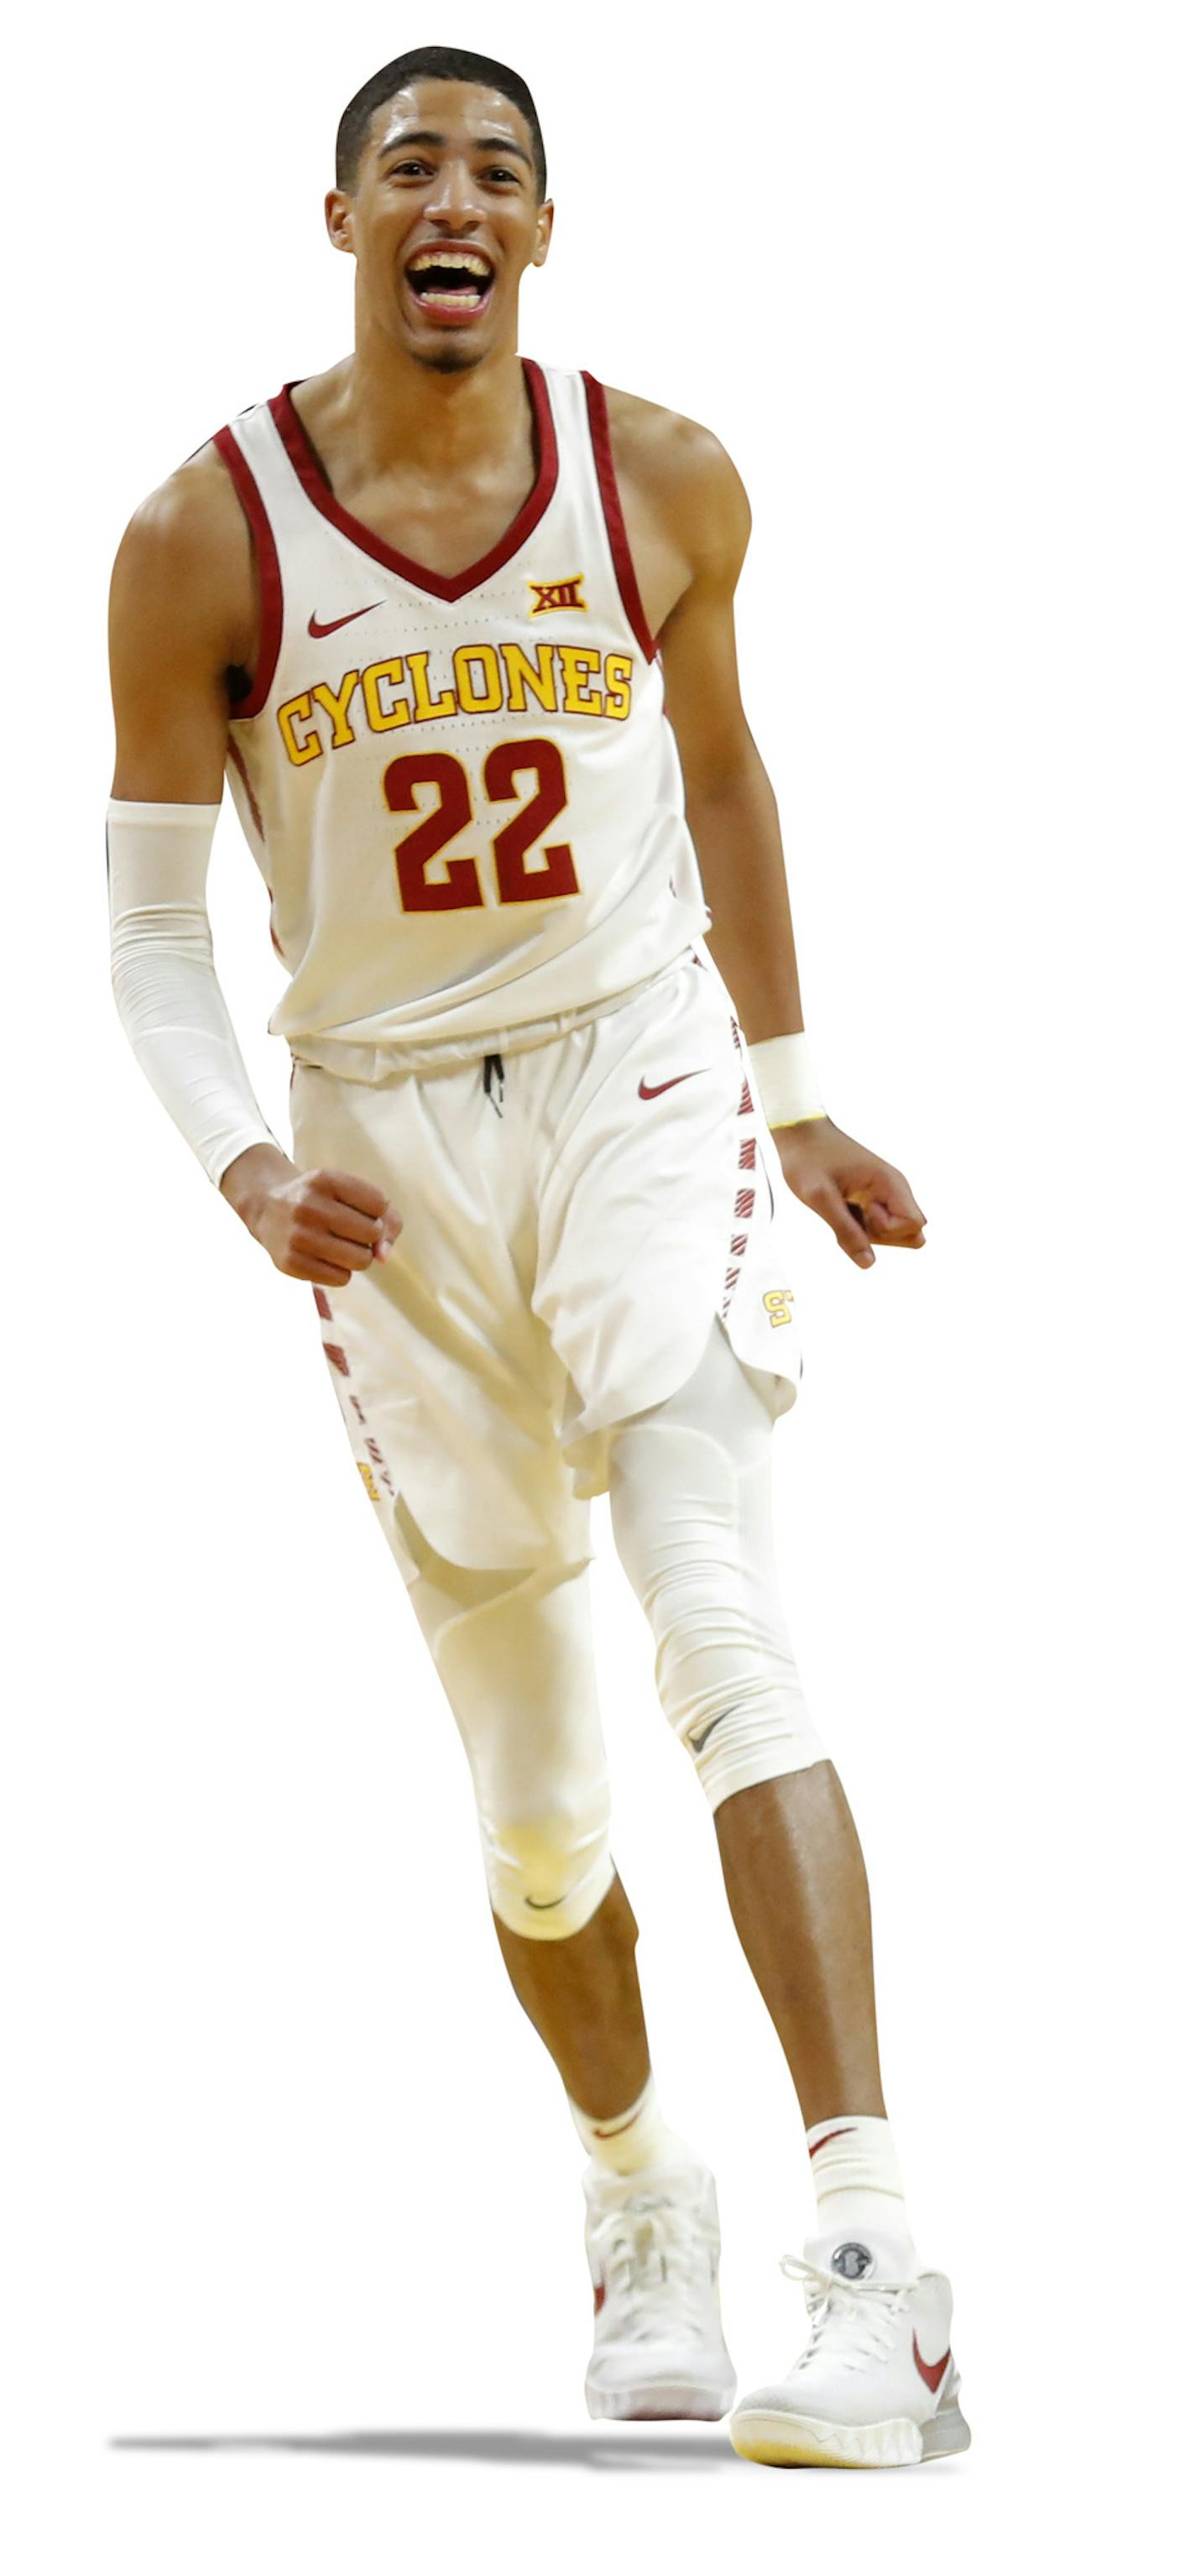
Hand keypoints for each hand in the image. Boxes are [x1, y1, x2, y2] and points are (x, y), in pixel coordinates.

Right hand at [219, 1143, 401, 1283]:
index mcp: (324, 1180)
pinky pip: (342, 1278)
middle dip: (370, 1235)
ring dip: (359, 1256)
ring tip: (342, 1245)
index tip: (360, 1208)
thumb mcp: (351, 1193)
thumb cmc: (323, 1202)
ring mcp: (296, 1236)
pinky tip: (326, 1258)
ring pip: (361, 1260)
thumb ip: (387, 1219)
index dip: (377, 1211)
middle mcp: (307, 1206)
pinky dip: (342, 1271)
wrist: (268, 1209)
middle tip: (351, 1230)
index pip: (379, 1203)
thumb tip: (383, 1257)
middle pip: (372, 1233)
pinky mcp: (290, 1263)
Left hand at [772, 1118, 926, 1269]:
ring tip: (845, 1208)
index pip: (915, 1224)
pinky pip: (880, 1226)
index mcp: (890, 1182)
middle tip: (851, 1211)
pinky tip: (842, 1207)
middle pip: (911, 1233)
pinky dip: (861, 1226)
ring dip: (870, 1232)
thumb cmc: (808, 1161)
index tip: (861, 1209)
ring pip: (896, 1233)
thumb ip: (846, 1231)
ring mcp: (887, 1194)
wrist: (800, 1134)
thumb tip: (869, 1264)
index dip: (887, 1229)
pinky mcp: (876, 1198)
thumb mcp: (820, 1198)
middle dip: (881, 1235)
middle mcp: (896, 1188)